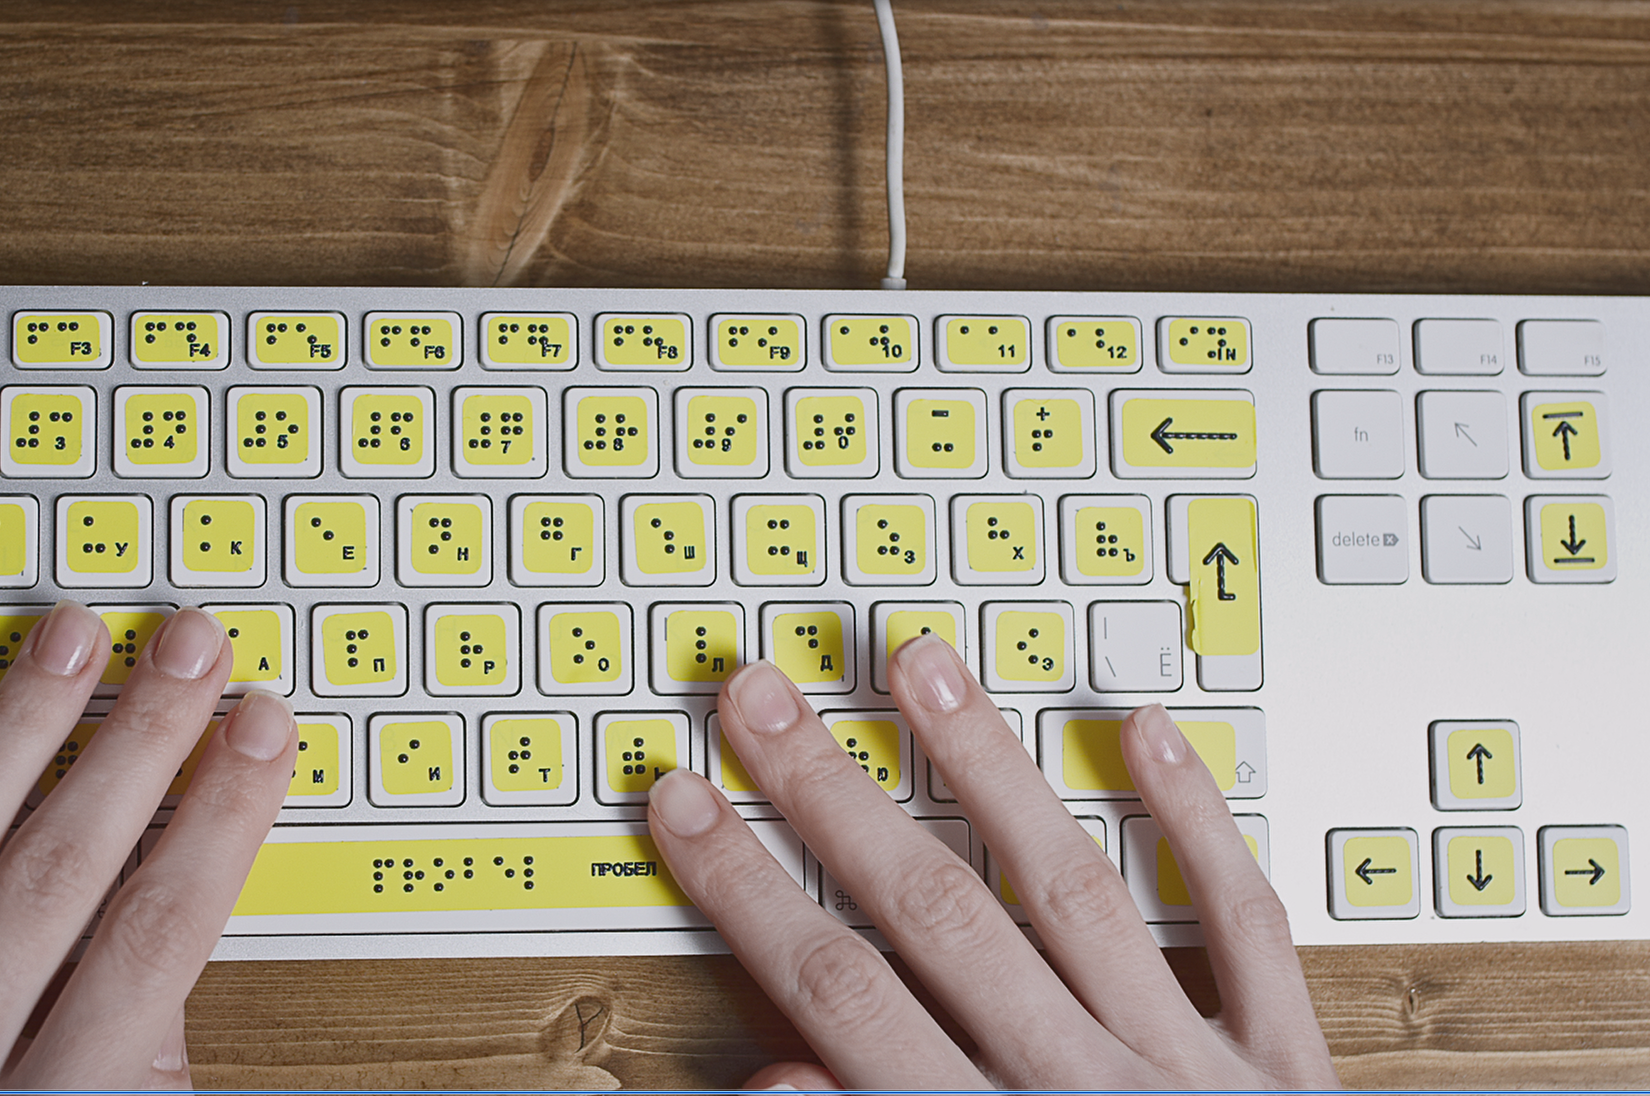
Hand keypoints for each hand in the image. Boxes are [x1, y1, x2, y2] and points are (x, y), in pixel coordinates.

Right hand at [648, 635, 1338, 1089]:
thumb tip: (776, 1076)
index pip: (836, 997)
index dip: (747, 893)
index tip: (684, 808)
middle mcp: (1082, 1095)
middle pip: (934, 920)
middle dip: (832, 800)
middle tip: (759, 697)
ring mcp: (1189, 1071)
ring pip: (1071, 889)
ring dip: (986, 769)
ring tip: (918, 665)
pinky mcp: (1286, 1065)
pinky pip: (1244, 927)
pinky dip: (1199, 824)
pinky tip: (1146, 729)